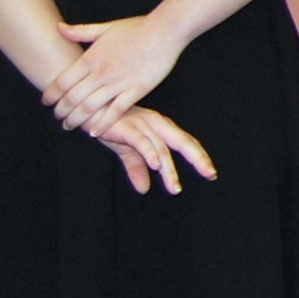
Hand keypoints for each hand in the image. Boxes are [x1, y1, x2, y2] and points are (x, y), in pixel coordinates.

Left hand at [43, 14, 188, 135]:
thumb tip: (58, 28)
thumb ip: (80, 31)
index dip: (51, 94)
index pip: (62, 81)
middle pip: (72, 98)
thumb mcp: (106, 27)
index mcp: (91, 58)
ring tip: (70, 125)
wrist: (164, 31)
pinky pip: (116, 111)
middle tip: (58, 117)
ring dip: (77, 119)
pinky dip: (104, 123)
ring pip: (90, 107)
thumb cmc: (137, 27)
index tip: (46, 102)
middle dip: (61, 111)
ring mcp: (118, 83)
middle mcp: (101, 73)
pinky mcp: (136, 90)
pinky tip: (95, 131)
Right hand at [89, 105, 216, 196]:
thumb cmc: (109, 125)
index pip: (185, 142)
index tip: (210, 173)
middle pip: (183, 141)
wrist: (88, 109)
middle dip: (198, 158)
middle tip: (210, 174)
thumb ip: (137, 167)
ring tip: (175, 188)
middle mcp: (156, 124)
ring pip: (162, 148)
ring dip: (169, 170)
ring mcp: (142, 124)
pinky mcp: (126, 127)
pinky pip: (141, 141)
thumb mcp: (126, 149)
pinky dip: (149, 153)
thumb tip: (144, 188)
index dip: (199, 156)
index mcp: (160, 128)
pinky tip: (155, 166)